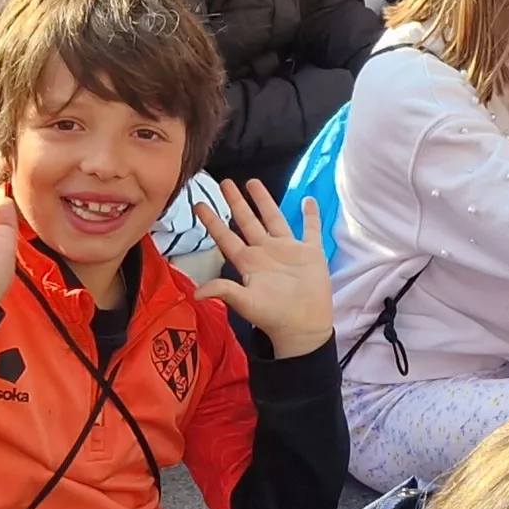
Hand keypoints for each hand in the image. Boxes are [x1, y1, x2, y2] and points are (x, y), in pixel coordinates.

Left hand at [193, 180, 333, 358]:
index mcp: (248, 262)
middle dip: (235, 202)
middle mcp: (265, 252)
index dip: (212, 221)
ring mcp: (288, 250)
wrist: (304, 326)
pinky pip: (311, 229)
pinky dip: (311, 215)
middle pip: (247, 221)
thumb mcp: (246, 303)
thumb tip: (196, 293)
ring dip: (264, 200)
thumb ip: (225, 291)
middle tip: (224, 182)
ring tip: (253, 182)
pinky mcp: (310, 253)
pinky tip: (308, 200)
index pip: (226, 237)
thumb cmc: (273, 316)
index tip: (199, 204)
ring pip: (274, 218)